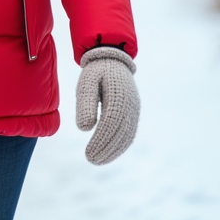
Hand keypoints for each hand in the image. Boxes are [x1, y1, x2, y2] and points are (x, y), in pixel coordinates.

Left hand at [76, 46, 139, 164]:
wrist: (111, 59)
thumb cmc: (96, 72)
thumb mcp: (86, 83)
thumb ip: (86, 103)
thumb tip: (85, 128)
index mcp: (118, 95)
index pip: (110, 124)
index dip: (100, 141)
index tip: (89, 153)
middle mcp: (130, 104)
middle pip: (120, 132)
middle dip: (107, 149)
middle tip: (92, 160)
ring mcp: (134, 108)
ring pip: (127, 135)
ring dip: (114, 150)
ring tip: (98, 160)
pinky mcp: (134, 112)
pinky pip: (130, 132)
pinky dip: (121, 144)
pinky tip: (110, 153)